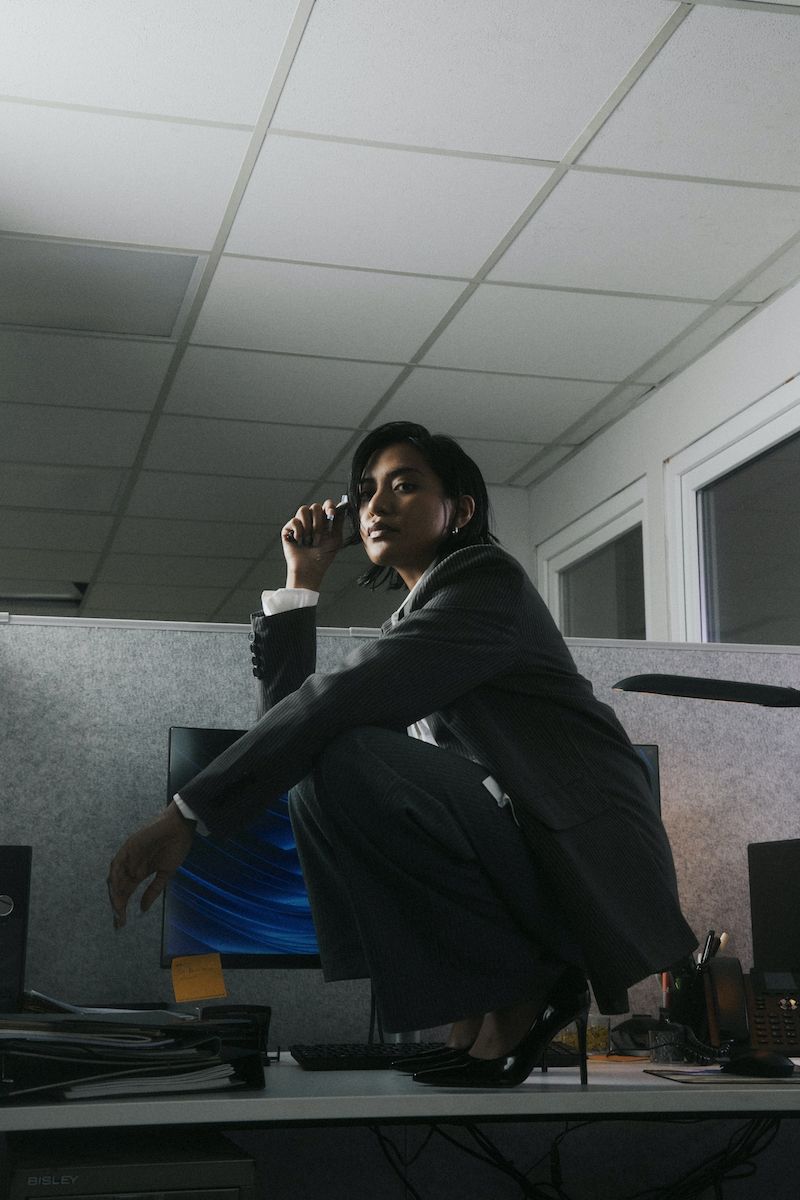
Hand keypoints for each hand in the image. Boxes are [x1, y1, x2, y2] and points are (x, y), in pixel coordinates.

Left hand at [107, 802, 195, 928]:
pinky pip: (117, 864)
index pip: (126, 892)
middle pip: (118, 888)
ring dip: (115, 893)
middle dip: (117, 904)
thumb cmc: (176, 847)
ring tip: (118, 909)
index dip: (122, 907)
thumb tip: (142, 909)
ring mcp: (128, 857)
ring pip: (115, 878)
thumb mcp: (166, 873)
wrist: (180, 827)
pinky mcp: (128, 847)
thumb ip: (154, 890)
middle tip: (119, 920)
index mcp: (139, 872)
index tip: (121, 924)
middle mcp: (130, 866)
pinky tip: (116, 889)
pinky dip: (115, 877)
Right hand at [281, 497, 346, 589]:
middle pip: (315, 506)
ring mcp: (299, 524)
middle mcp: (311, 520)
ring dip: (309, 527)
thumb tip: (343, 507)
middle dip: (318, 522)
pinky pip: (294, 521)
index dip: (329, 506)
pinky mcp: (288, 529)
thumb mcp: (336, 539)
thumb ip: (339, 522)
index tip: (331, 514)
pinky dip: (299, 532)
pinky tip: (300, 541)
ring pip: (303, 510)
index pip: (325, 505)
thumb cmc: (323, 557)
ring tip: (309, 541)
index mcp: (323, 521)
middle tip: (318, 538)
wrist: (310, 569)